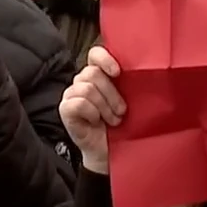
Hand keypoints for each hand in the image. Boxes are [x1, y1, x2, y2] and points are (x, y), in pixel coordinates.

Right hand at [61, 47, 124, 173]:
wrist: (112, 152)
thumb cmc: (123, 126)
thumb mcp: (130, 100)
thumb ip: (129, 82)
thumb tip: (142, 70)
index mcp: (99, 75)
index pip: (95, 54)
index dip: (105, 59)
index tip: (118, 73)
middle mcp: (83, 81)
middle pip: (93, 73)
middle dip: (111, 94)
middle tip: (121, 111)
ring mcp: (71, 95)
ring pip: (86, 88)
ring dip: (104, 107)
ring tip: (112, 120)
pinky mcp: (65, 109)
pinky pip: (78, 103)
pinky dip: (91, 113)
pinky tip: (95, 122)